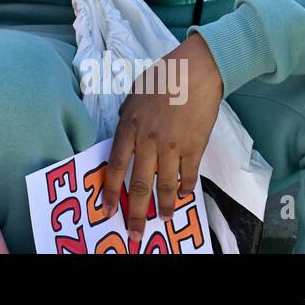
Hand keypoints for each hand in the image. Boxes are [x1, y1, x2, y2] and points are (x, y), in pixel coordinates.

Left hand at [102, 33, 223, 251]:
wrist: (196, 71)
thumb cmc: (162, 76)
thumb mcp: (133, 94)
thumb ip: (126, 117)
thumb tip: (122, 135)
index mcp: (129, 126)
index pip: (115, 166)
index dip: (110, 191)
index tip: (107, 210)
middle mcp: (148, 140)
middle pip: (140, 184)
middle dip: (136, 213)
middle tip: (134, 233)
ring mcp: (173, 145)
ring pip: (165, 186)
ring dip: (164, 207)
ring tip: (163, 219)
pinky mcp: (195, 147)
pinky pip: (188, 175)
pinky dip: (185, 188)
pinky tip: (183, 195)